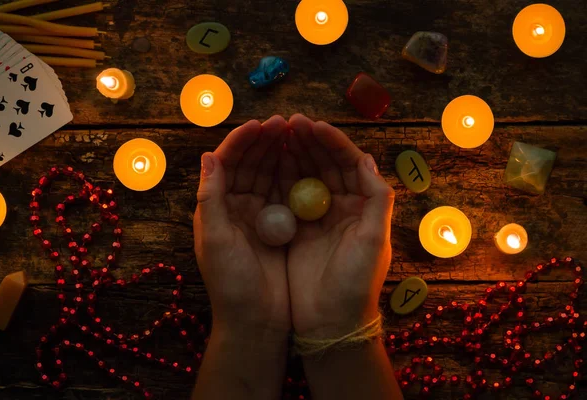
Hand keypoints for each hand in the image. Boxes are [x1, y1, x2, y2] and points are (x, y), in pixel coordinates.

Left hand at [194, 116, 291, 336]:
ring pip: (270, 176)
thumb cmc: (230, 282)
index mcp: (216, 207)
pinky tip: (308, 162)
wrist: (256, 321)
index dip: (242, 142)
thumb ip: (210, 198)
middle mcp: (236, 208)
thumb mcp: (214, 238)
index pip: (228, 165)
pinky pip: (288, 195)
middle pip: (251, 165)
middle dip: (265, 142)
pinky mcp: (281, 228)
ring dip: (281, 154)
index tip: (261, 125)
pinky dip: (295, 176)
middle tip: (286, 123)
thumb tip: (208, 155)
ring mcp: (260, 217)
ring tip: (298, 134)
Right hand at [283, 114, 394, 338]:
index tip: (311, 124)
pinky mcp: (295, 231)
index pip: (348, 164)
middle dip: (308, 142)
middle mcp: (340, 208)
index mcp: (362, 206)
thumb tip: (366, 158)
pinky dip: (277, 178)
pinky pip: (286, 197)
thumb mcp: (374, 240)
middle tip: (288, 122)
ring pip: (303, 176)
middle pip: (324, 165)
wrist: (331, 324)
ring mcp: (316, 218)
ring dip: (291, 154)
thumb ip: (376, 198)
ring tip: (276, 134)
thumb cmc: (357, 283)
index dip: (331, 142)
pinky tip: (266, 162)